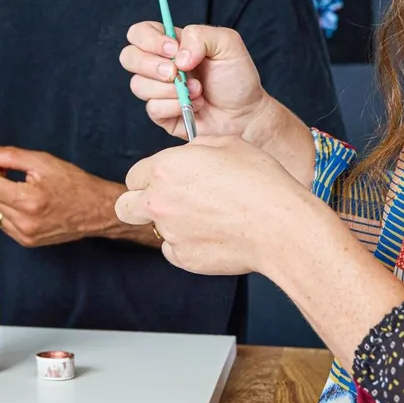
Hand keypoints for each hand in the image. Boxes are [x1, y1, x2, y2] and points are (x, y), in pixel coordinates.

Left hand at [0, 145, 132, 248]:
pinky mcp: (27, 242)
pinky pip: (2, 222)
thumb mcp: (43, 162)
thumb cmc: (75, 184)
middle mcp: (24, 222)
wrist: (97, 210)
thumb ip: (11, 157)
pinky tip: (14, 196)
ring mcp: (25, 235)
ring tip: (8, 179)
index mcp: (28, 201)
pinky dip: (2, 207)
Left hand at [115, 136, 319, 274]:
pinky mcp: (184, 258)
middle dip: (139, 203)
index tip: (166, 181)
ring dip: (171, 224)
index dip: (150, 177)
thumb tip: (187, 155)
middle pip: (125, 206)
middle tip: (166, 202)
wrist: (279, 226)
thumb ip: (194, 150)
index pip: (134, 175)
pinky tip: (213, 236)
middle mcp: (159, 201)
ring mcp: (170, 232)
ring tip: (205, 219)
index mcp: (164, 169)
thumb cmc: (259, 182)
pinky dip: (188, 245)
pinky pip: (175, 251)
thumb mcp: (226, 144)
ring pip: (155, 230)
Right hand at [119, 22, 276, 140]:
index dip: (149, 39)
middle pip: (128, 57)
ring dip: (170, 89)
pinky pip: (152, 108)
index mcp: (170, 44)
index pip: (139, 33)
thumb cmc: (237, 78)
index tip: (173, 50)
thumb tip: (177, 57)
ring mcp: (157, 91)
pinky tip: (195, 106)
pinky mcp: (161, 114)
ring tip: (198, 91)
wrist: (247, 114)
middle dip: (151, 65)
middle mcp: (159, 65)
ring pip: (138, 85)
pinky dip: (175, 106)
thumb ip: (200, 36)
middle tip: (177, 73)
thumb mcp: (228, 44)